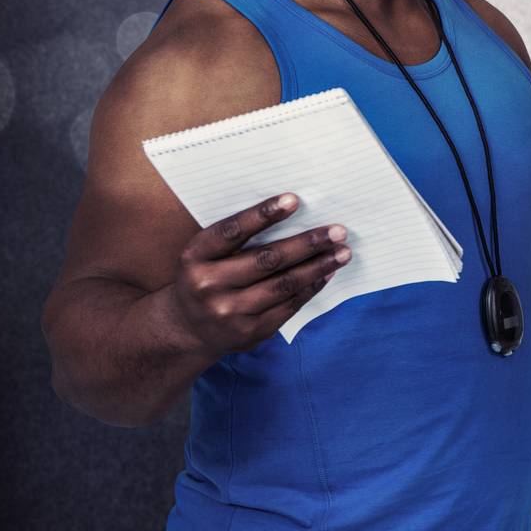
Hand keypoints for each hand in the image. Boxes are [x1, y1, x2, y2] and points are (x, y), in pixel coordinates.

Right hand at [166, 193, 351, 355]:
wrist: (188, 330)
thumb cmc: (205, 277)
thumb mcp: (206, 254)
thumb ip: (237, 237)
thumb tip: (292, 213)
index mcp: (195, 258)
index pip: (232, 231)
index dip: (263, 214)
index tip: (294, 199)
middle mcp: (208, 286)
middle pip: (267, 259)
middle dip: (307, 243)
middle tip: (337, 231)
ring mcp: (230, 312)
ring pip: (284, 284)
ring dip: (318, 266)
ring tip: (342, 252)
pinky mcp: (250, 331)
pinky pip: (289, 305)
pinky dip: (311, 287)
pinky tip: (327, 273)